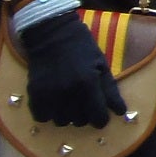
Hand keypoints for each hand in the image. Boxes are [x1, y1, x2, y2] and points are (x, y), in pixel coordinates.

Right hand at [18, 10, 124, 127]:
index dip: (101, 119)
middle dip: (85, 116)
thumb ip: (110, 90)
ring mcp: (50, 94)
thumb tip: (121, 112)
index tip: (100, 115)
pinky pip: (42, 117)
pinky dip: (48, 114)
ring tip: (68, 102)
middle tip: (83, 103)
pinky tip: (53, 102)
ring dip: (67, 116)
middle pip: (80, 122)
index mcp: (88, 83)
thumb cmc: (82, 48)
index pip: (98, 117)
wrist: (52, 34)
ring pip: (61, 122)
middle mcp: (69, 92)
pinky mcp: (35, 94)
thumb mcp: (102, 65)